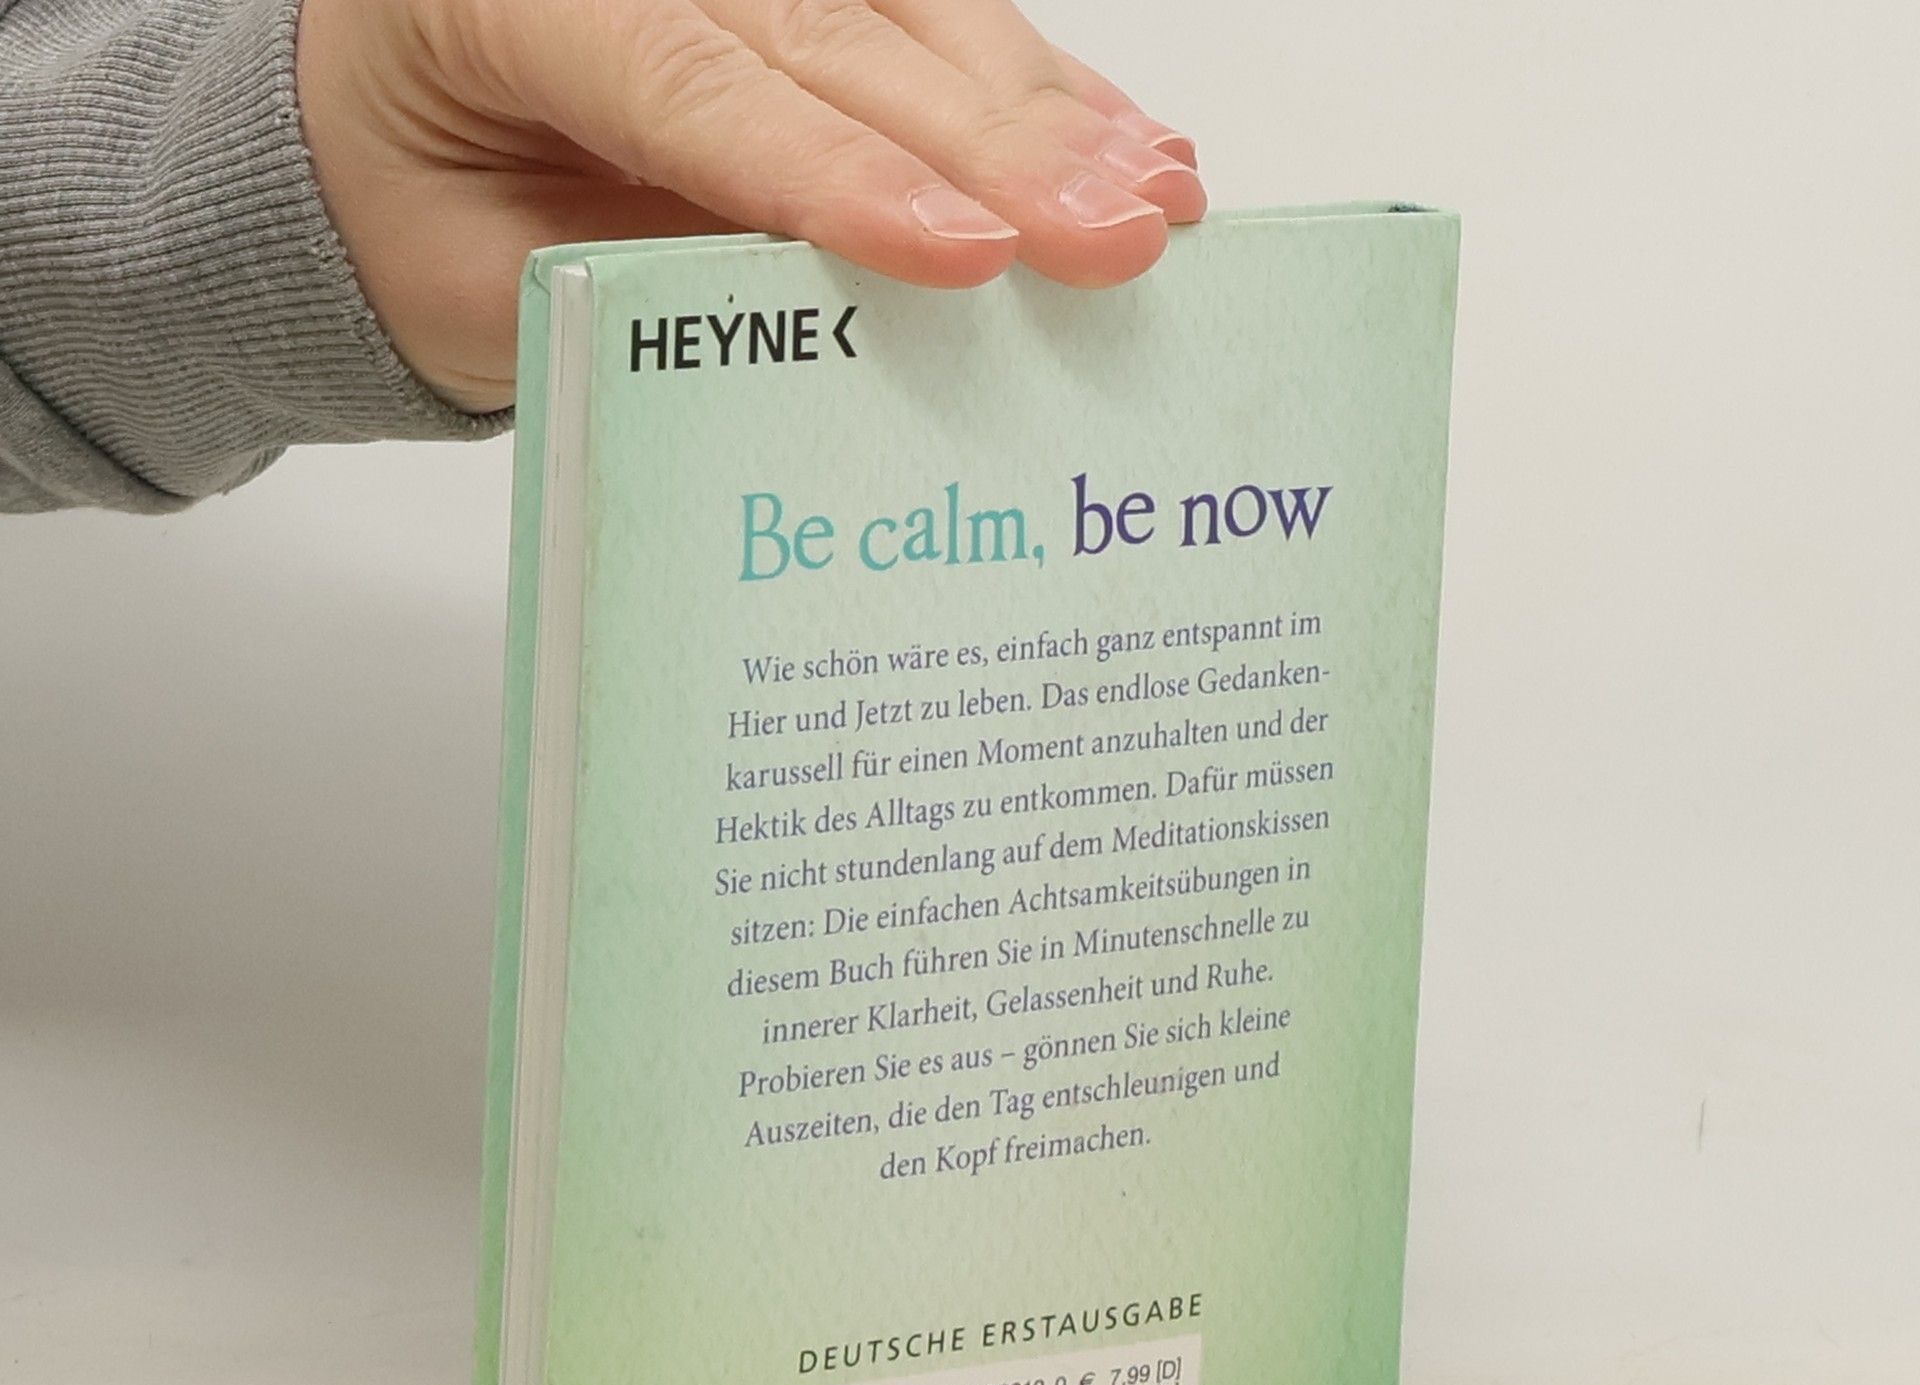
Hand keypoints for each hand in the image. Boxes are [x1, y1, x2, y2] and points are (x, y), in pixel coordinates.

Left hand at [296, 0, 1205, 412]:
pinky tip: (1128, 141)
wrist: (392, 138)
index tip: (967, 255)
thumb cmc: (428, 218)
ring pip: (914, 16)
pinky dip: (1039, 90)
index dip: (842, 174)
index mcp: (520, 2)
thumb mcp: (488, 287)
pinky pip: (934, 24)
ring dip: (1049, 112)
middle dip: (995, 147)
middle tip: (1114, 236)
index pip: (701, 87)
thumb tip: (832, 319)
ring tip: (1155, 197)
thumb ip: (637, 288)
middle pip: (840, 39)